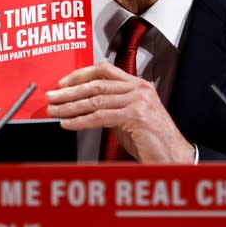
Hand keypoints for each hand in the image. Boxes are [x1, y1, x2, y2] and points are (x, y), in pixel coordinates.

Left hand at [45, 61, 194, 163]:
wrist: (173, 157)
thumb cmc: (152, 141)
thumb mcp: (129, 117)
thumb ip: (111, 106)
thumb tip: (85, 104)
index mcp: (137, 85)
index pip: (105, 69)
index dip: (81, 74)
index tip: (63, 82)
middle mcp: (138, 89)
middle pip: (97, 83)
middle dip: (69, 91)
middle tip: (52, 96)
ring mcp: (138, 101)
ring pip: (96, 99)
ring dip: (71, 106)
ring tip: (55, 110)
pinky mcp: (136, 116)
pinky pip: (101, 116)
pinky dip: (81, 121)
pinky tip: (68, 123)